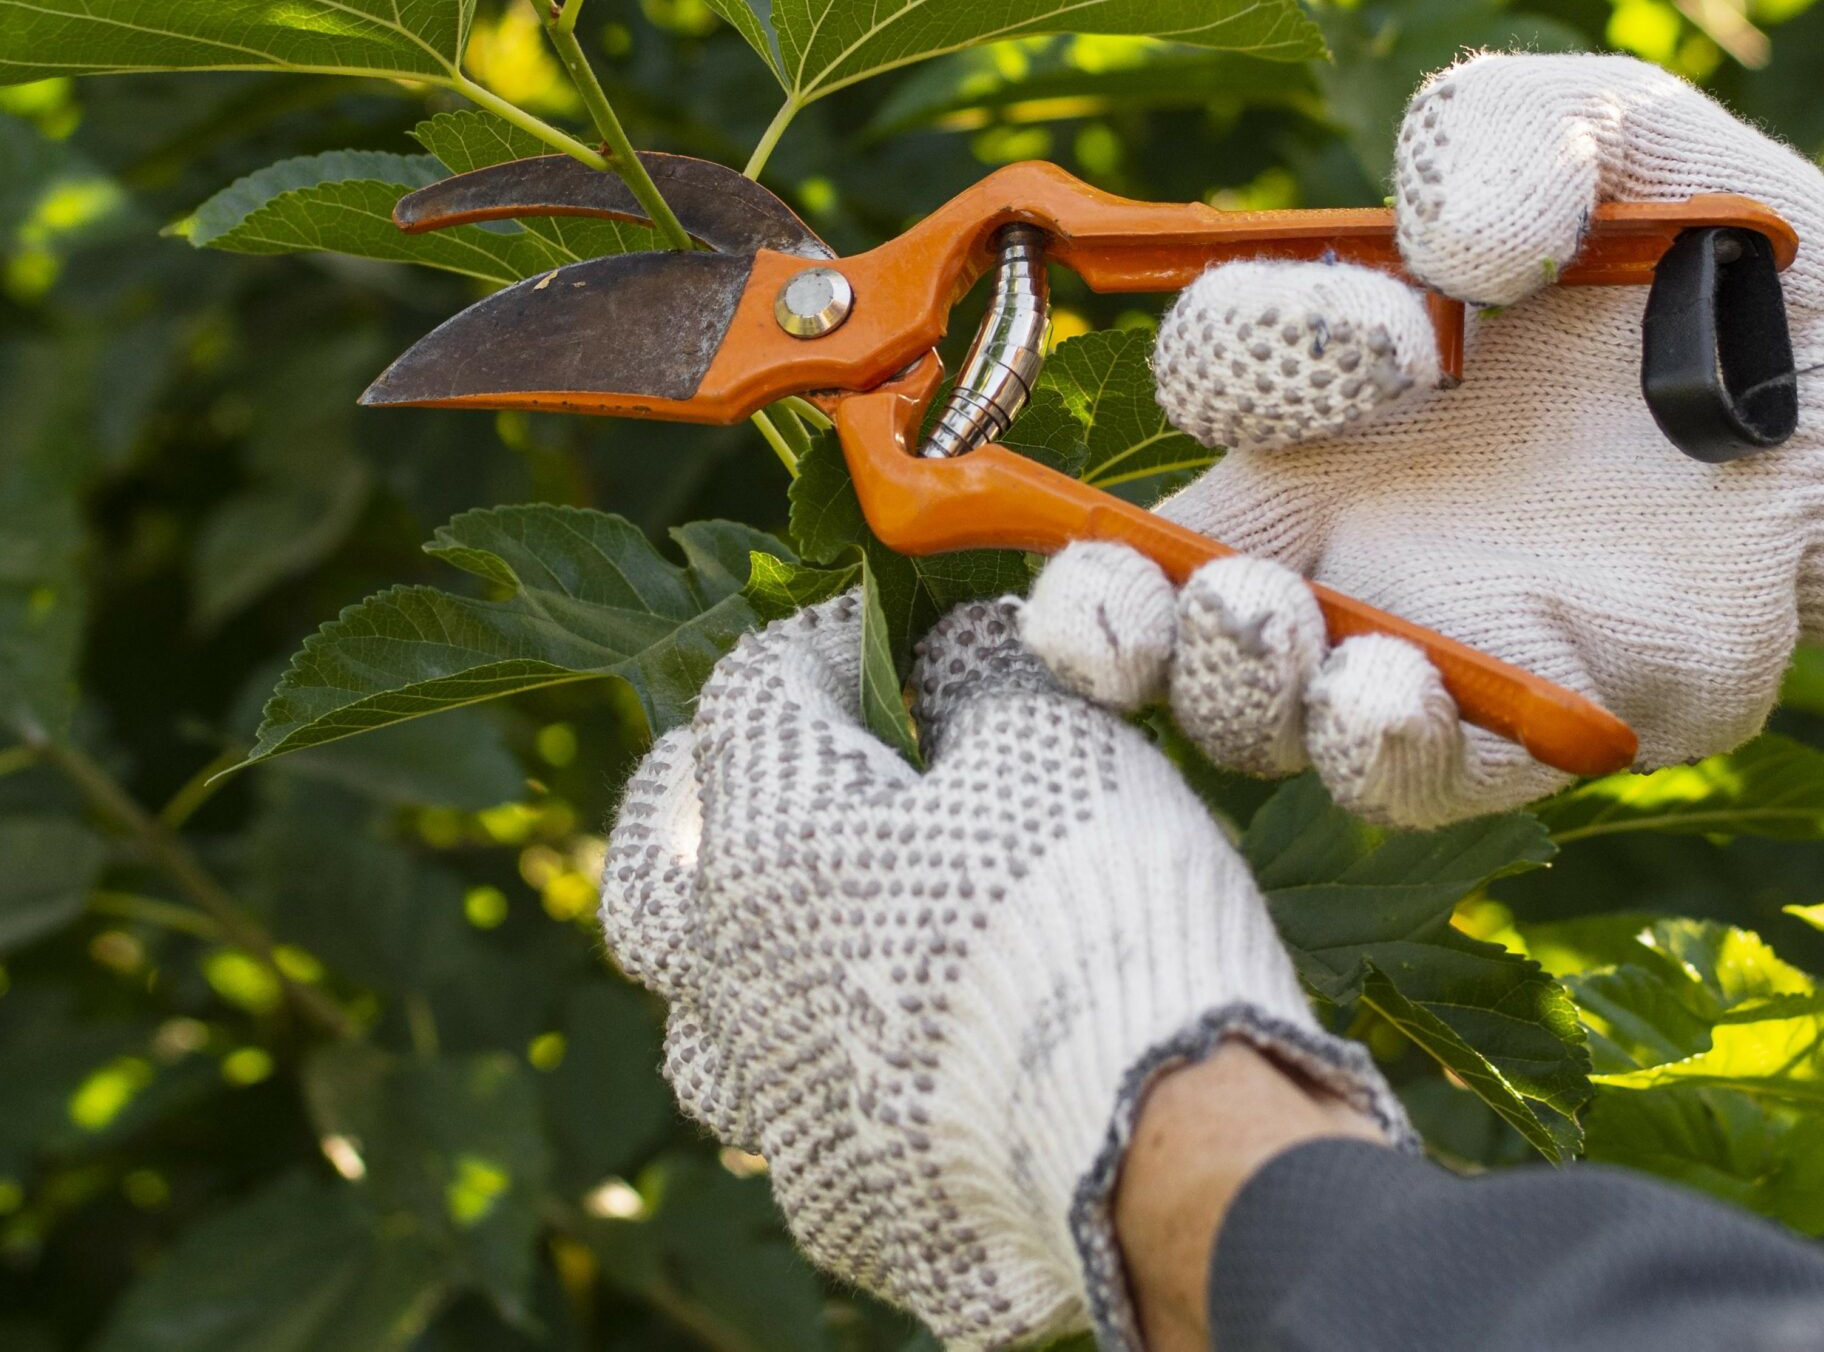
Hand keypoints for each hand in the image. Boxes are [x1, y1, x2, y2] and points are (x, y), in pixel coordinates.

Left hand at [599, 595, 1403, 1350]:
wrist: (1156, 1145)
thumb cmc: (1088, 902)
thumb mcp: (1049, 734)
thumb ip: (981, 672)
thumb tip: (956, 647)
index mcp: (767, 832)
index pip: (752, 690)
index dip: (826, 641)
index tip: (895, 632)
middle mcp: (732, 971)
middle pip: (652, 864)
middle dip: (700, 797)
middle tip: (774, 770)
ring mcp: (775, 1104)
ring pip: (700, 1016)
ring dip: (743, 957)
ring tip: (819, 929)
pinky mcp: (837, 1206)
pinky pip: (799, 1122)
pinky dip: (833, 1072)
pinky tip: (907, 1057)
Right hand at [1021, 52, 1823, 827]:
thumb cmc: (1707, 251)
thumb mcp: (1604, 129)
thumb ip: (1496, 132)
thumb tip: (1443, 256)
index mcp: (1325, 382)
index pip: (1205, 385)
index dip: (1255, 358)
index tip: (1401, 338)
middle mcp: (1339, 521)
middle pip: (1148, 600)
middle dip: (1106, 607)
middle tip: (1164, 581)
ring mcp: (1416, 633)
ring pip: (1252, 711)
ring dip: (1234, 682)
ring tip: (1280, 626)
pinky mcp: (1522, 722)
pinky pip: (1404, 775)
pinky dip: (1376, 747)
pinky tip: (1392, 690)